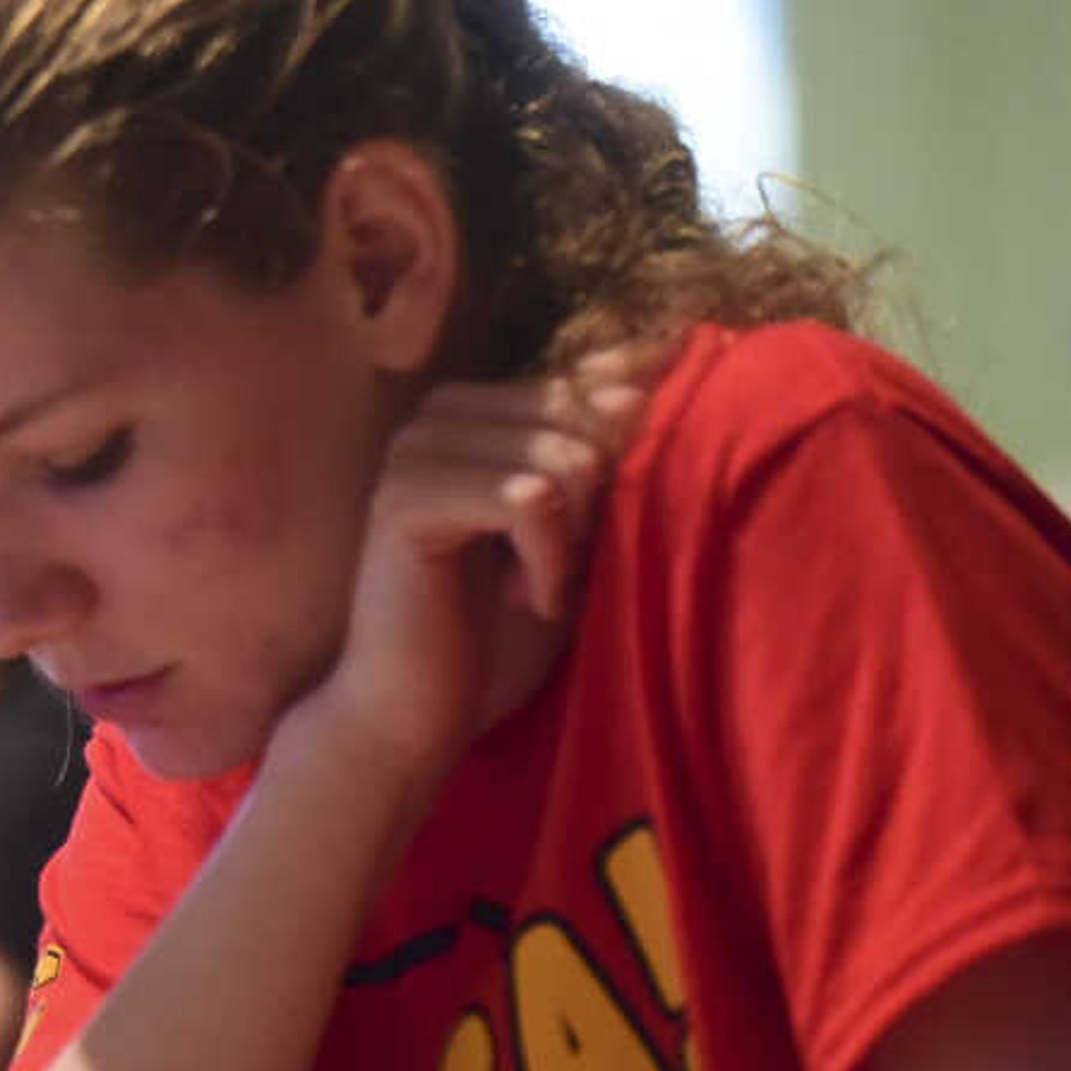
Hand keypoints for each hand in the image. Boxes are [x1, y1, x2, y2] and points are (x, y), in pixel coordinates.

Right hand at [281, 349, 653, 791]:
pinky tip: (530, 600)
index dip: (628, 442)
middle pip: (580, 409)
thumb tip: (666, 355)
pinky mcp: (405, 500)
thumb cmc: (500, 632)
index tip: (607, 528)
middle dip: (601, 496)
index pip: (586, 378)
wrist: (415, 715)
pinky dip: (549, 558)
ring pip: (559, 454)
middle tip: (572, 566)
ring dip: (576, 536)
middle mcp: (438, 415)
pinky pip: (526, 498)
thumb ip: (609, 452)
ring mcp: (415, 452)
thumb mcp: (579, 531)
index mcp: (478, 409)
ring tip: (545, 588)